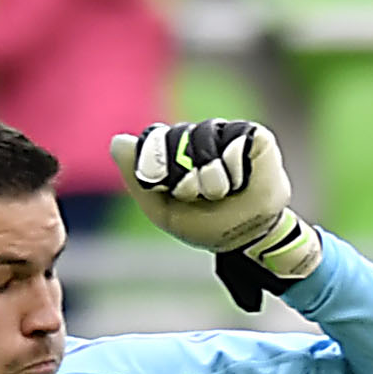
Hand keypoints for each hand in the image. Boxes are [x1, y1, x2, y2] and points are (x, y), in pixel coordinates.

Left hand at [113, 120, 320, 309]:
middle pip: (176, 136)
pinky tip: (239, 182)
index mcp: (176, 150)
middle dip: (184, 177)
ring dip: (210, 178)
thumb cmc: (207, 225)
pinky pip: (234, 141)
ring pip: (203, 138)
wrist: (249, 239)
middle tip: (198, 195)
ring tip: (221, 192)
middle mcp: (199, 137)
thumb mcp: (163, 209)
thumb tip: (117, 141)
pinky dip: (233, 171)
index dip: (159, 167)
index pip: (154, 139)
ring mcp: (227, 134)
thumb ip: (138, 176)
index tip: (174, 193)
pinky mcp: (254, 136)